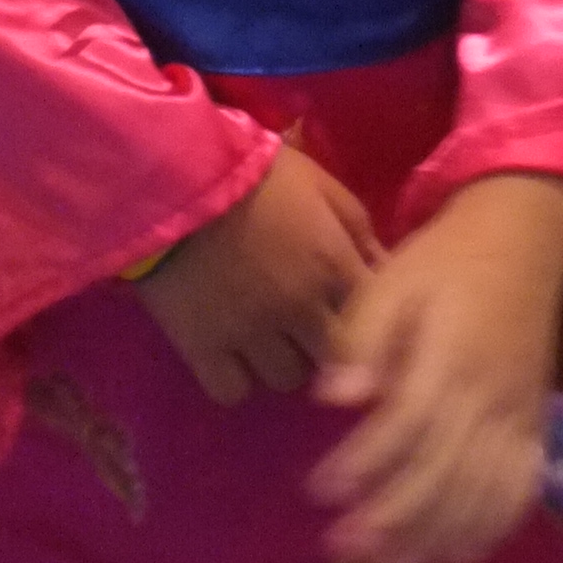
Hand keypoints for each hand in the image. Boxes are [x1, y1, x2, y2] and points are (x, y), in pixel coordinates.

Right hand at [135, 142, 381, 406]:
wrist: (180, 176)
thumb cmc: (256, 171)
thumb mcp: (319, 183)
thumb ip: (357, 227)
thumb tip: (383, 267)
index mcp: (333, 265)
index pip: (374, 318)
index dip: (364, 315)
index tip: (346, 308)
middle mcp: (300, 308)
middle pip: (333, 358)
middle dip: (325, 342)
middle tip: (308, 326)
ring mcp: (252, 333)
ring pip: (286, 379)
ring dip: (283, 361)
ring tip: (268, 339)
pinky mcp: (204, 348)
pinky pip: (232, 391)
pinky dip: (234, 378)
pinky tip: (230, 355)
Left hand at [308, 172, 562, 562]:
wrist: (523, 236)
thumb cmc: (445, 260)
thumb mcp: (393, 278)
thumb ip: (362, 339)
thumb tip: (333, 399)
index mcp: (452, 354)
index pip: (406, 425)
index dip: (362, 465)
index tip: (317, 489)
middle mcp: (492, 394)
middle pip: (443, 474)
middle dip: (390, 520)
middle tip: (339, 546)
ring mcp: (520, 416)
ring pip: (480, 495)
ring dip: (432, 539)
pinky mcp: (536, 427)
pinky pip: (518, 492)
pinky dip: (487, 531)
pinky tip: (450, 554)